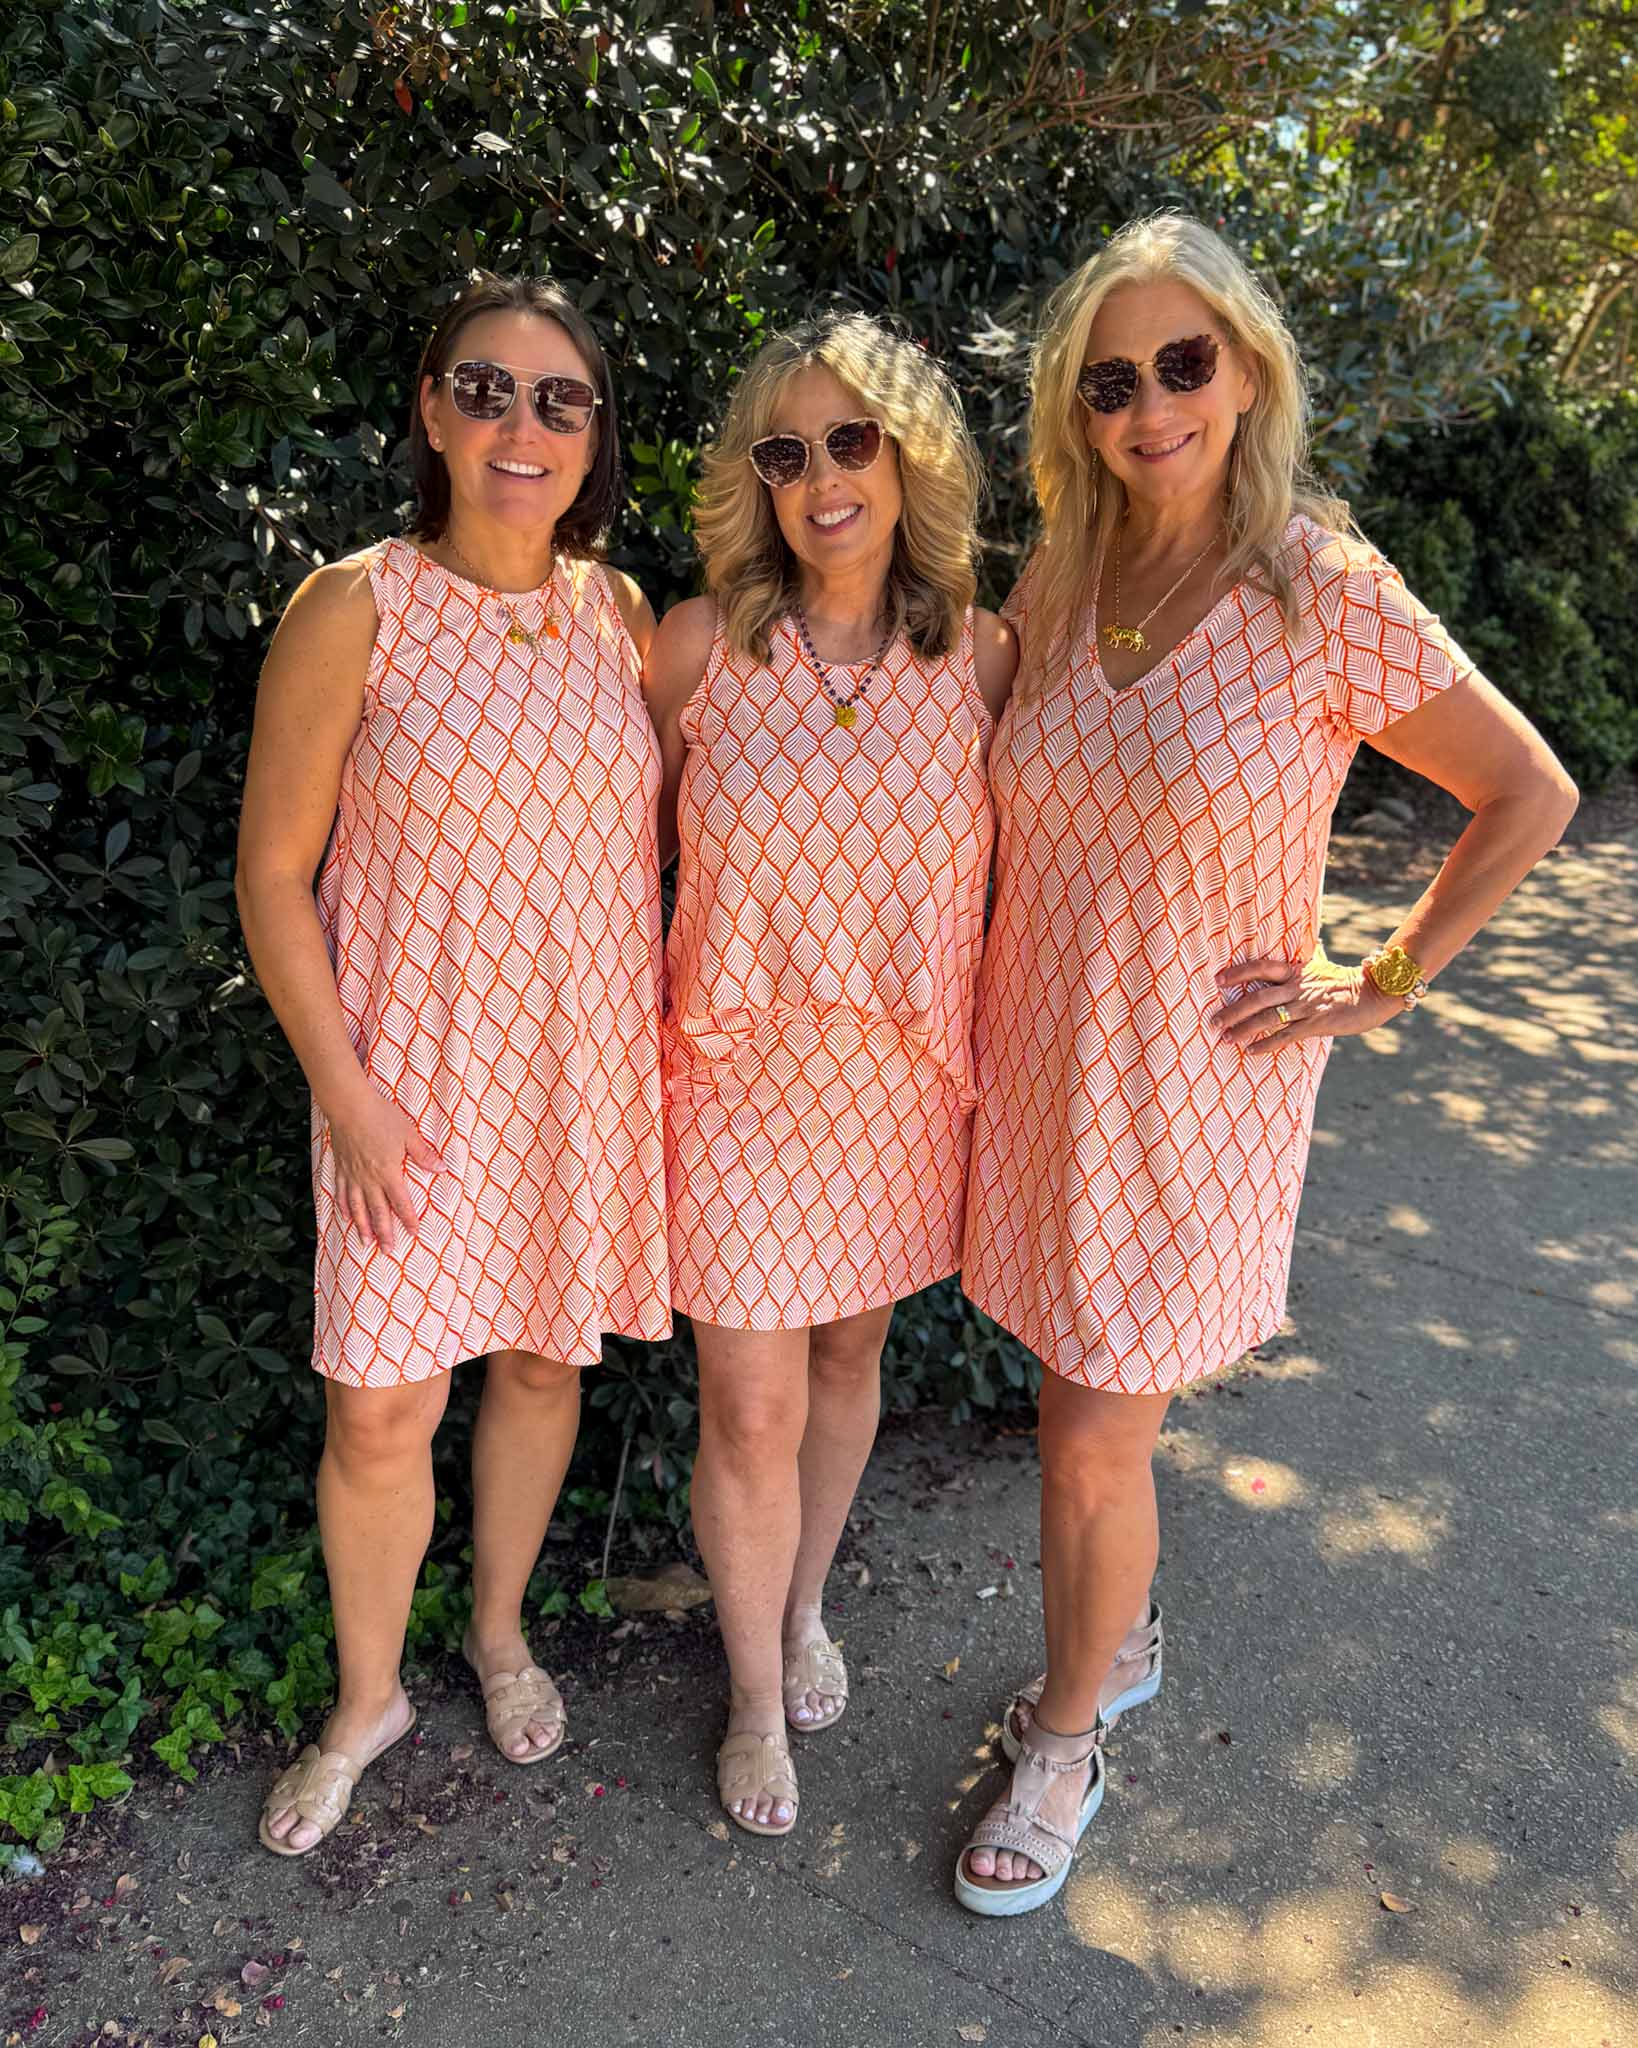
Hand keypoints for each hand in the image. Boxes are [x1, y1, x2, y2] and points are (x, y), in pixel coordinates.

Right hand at [325, 1086, 444, 1250]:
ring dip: (363, 1227)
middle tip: (388, 1251)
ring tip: (366, 1242)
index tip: (414, 1234)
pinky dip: (344, 1207)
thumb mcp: (408, 1134)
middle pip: (378, 1212)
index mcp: (389, 1172)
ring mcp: (353, 1175)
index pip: (401, 1202)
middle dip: (385, 1233)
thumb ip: (424, 1154)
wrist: (349, 1106)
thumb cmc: (381, 1117)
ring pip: (357, 1207)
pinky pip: (341, 1192)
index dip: (408, 1219)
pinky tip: (346, 1217)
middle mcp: (370, 1179)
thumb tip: (442, 1168)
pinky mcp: (341, 1168)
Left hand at [1211, 953, 1403, 1050]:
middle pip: (1258, 997)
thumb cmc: (1345, 980)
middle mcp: (1297, 987)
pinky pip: (1286, 1036)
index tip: (1218, 980)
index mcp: (1296, 971)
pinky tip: (1252, 1051)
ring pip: (1268, 1018)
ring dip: (1244, 1029)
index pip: (1261, 968)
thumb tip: (1315, 941)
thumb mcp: (1323, 964)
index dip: (1239, 973)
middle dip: (1233, 1010)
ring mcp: (1305, 1006)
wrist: (1373, 994)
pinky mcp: (1316, 1024)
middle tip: (1213, 1021)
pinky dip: (1267, 1044)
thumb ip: (1313, 955)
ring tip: (1227, 1038)